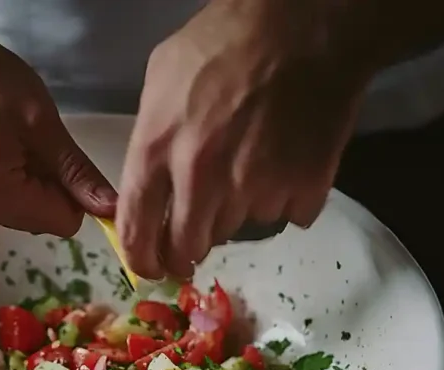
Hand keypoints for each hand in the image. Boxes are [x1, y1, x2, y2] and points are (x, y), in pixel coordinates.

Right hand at [0, 14, 115, 236]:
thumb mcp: (40, 120)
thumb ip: (76, 170)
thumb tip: (109, 206)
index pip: (61, 222)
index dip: (75, 194)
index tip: (67, 163)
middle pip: (34, 220)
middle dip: (43, 187)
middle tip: (29, 141)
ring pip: (11, 211)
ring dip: (19, 183)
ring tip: (1, 138)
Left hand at [117, 0, 371, 278]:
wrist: (306, 27)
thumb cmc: (226, 40)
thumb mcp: (161, 77)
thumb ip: (149, 137)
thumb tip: (148, 183)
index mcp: (159, 147)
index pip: (137, 228)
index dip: (140, 258)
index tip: (148, 268)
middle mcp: (202, 178)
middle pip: (188, 246)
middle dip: (188, 249)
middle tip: (195, 238)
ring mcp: (255, 188)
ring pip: (237, 230)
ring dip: (238, 212)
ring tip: (248, 166)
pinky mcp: (302, 190)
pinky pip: (288, 215)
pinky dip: (285, 198)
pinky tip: (285, 162)